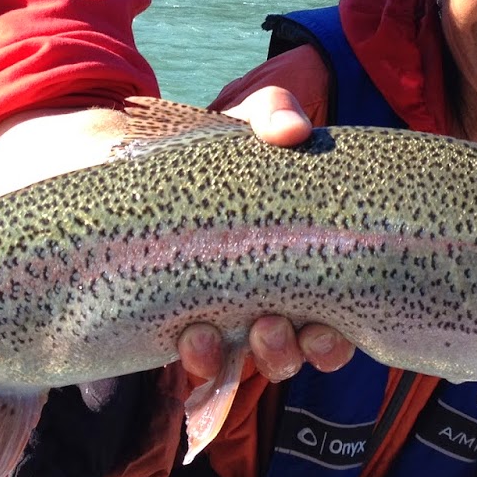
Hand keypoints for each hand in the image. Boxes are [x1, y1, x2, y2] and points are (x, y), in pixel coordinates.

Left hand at [180, 87, 353, 380]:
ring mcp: (232, 316)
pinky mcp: (185, 324)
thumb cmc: (212, 153)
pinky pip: (204, 362)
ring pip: (265, 360)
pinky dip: (205, 356)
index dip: (341, 336)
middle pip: (308, 348)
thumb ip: (272, 114)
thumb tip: (294, 131)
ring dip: (269, 354)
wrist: (135, 163)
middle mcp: (277, 298)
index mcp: (305, 259)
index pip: (341, 314)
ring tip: (257, 328)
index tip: (330, 325)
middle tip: (293, 327)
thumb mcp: (245, 125)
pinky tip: (195, 334)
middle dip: (304, 347)